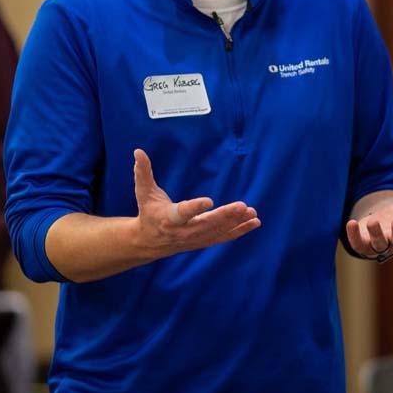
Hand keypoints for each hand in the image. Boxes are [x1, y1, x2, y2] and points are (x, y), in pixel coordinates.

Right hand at [132, 149, 260, 257]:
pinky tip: (254, 222)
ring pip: (218, 232)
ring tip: (252, 212)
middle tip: (241, 206)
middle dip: (224, 216)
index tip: (209, 200)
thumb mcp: (144, 192)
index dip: (195, 207)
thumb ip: (143, 172)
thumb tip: (138, 151)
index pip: (183, 212)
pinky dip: (240, 231)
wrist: (149, 241)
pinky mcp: (203, 241)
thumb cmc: (149, 211)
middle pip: (206, 224)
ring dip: (236, 223)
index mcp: (168, 218)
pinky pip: (224, 237)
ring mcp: (195, 239)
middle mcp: (183, 231)